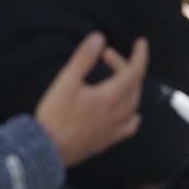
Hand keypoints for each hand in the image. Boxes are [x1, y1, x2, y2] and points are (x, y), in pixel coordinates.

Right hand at [36, 33, 148, 166]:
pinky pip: (129, 125)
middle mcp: (118, 114)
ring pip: (134, 103)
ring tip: (115, 77)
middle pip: (133, 85)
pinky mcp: (108, 141)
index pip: (134, 71)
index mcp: (110, 97)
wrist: (46, 150)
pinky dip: (131, 112)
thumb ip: (84, 58)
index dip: (140, 55)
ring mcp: (115, 129)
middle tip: (105, 55)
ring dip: (129, 86)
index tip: (141, 42)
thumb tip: (99, 37)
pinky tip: (125, 111)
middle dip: (124, 65)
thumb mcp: (66, 81)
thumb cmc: (55, 115)